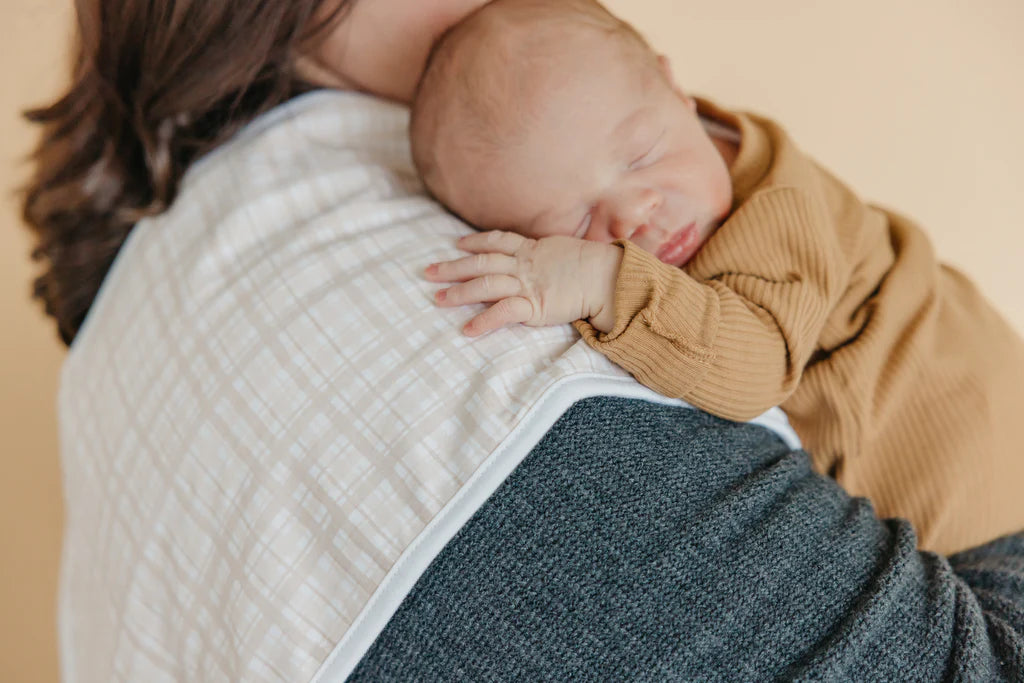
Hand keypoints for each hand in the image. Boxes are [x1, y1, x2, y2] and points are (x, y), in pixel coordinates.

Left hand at [425, 230, 622, 335]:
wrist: (608, 277)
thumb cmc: (594, 266)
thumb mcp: (566, 251)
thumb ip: (550, 255)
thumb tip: (549, 259)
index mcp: (533, 249)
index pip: (497, 241)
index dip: (475, 241)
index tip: (457, 243)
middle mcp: (525, 264)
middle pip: (481, 262)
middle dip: (452, 267)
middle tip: (428, 273)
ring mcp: (527, 284)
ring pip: (485, 284)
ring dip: (459, 292)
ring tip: (438, 299)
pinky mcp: (533, 305)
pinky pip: (502, 313)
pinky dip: (483, 322)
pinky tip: (467, 331)